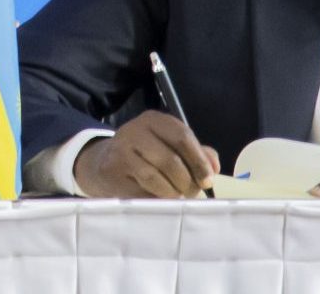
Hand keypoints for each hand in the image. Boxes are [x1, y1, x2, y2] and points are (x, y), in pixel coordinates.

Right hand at [72, 110, 219, 197]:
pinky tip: (159, 198)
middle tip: (192, 192)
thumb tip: (213, 166)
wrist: (105, 162)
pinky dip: (155, 198)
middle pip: (170, 160)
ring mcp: (120, 151)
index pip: (182, 136)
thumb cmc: (147, 154)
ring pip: (155, 177)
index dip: (198, 160)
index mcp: (153, 120)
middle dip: (187, 181)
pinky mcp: (112, 172)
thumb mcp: (170, 145)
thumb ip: (196, 152)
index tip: (208, 180)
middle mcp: (134, 131)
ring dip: (172, 192)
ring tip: (176, 196)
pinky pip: (140, 191)